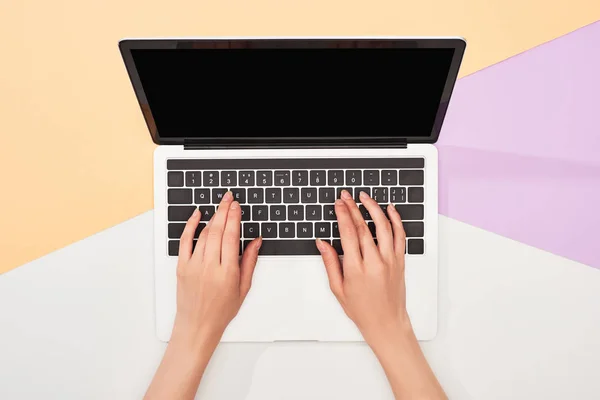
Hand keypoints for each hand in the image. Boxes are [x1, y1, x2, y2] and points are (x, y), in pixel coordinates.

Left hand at [173, 191, 261, 347]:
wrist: (197, 326)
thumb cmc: (221, 311)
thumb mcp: (243, 288)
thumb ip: (249, 262)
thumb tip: (255, 241)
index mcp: (227, 273)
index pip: (231, 237)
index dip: (234, 218)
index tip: (237, 206)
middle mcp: (209, 267)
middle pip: (217, 231)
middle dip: (224, 211)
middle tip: (228, 198)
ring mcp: (193, 266)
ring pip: (204, 234)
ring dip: (212, 217)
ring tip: (220, 206)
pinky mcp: (182, 266)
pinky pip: (185, 241)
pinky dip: (190, 225)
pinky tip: (196, 215)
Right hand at [317, 190, 445, 399]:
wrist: (386, 322)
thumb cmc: (362, 309)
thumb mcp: (338, 289)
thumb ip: (330, 263)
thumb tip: (322, 243)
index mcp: (356, 269)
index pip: (348, 234)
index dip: (342, 215)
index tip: (338, 204)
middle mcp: (375, 262)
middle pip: (363, 227)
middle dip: (353, 208)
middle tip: (346, 196)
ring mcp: (390, 260)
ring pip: (384, 226)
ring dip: (374, 208)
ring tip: (365, 197)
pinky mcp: (400, 261)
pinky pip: (400, 235)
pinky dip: (396, 220)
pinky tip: (389, 209)